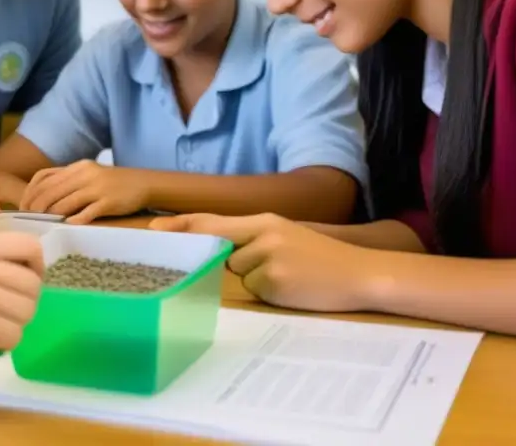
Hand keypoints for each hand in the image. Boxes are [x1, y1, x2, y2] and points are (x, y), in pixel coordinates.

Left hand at [19, 160, 147, 224]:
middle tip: (28, 220)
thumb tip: (42, 197)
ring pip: (65, 203)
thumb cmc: (112, 182)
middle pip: (51, 191)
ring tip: (43, 224)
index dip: (30, 193)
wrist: (143, 183)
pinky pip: (86, 213)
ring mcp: (96, 188)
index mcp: (77, 167)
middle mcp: (84, 175)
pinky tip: (67, 227)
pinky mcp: (108, 202)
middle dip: (36, 207)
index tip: (23, 207)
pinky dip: (74, 221)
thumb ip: (68, 181)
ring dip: (52, 215)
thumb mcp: (88, 174)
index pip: (44, 178)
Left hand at [150, 213, 378, 312]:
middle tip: (217, 254)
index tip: (154, 230)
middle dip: (212, 253)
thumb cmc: (320, 258)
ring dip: (253, 279)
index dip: (181, 225)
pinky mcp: (276, 281)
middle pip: (218, 244)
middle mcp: (262, 234)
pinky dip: (269, 293)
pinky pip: (255, 291)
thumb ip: (250, 239)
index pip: (212, 221)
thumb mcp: (284, 237)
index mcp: (263, 221)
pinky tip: (292, 288)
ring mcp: (268, 257)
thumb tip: (215, 250)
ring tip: (285, 276)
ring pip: (237, 274)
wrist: (361, 273)